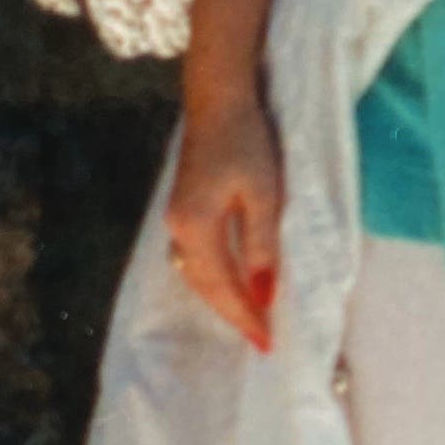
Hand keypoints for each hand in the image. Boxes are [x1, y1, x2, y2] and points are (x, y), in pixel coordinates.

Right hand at [164, 96, 284, 352]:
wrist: (219, 100)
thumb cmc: (247, 141)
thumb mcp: (263, 193)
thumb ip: (261, 245)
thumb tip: (264, 294)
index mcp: (196, 227)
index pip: (223, 286)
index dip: (246, 316)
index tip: (267, 344)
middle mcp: (178, 228)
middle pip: (205, 286)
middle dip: (233, 314)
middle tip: (261, 340)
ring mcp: (177, 217)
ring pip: (198, 274)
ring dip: (223, 298)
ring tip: (249, 319)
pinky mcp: (183, 207)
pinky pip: (197, 257)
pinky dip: (215, 277)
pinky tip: (231, 282)